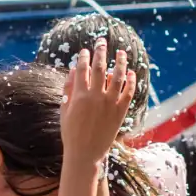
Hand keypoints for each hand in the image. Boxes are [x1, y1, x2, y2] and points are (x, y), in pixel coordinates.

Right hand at [60, 40, 135, 164]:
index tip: (85, 50)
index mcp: (79, 96)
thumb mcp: (64, 110)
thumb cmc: (71, 132)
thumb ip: (68, 89)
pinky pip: (128, 93)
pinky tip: (131, 73)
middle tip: (102, 42)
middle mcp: (95, 97)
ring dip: (120, 62)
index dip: (84, 57)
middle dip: (100, 52)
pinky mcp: (120, 112)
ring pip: (117, 77)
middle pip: (99, 68)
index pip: (82, 69)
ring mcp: (110, 104)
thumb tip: (73, 70)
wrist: (85, 153)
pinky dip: (130, 81)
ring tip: (121, 53)